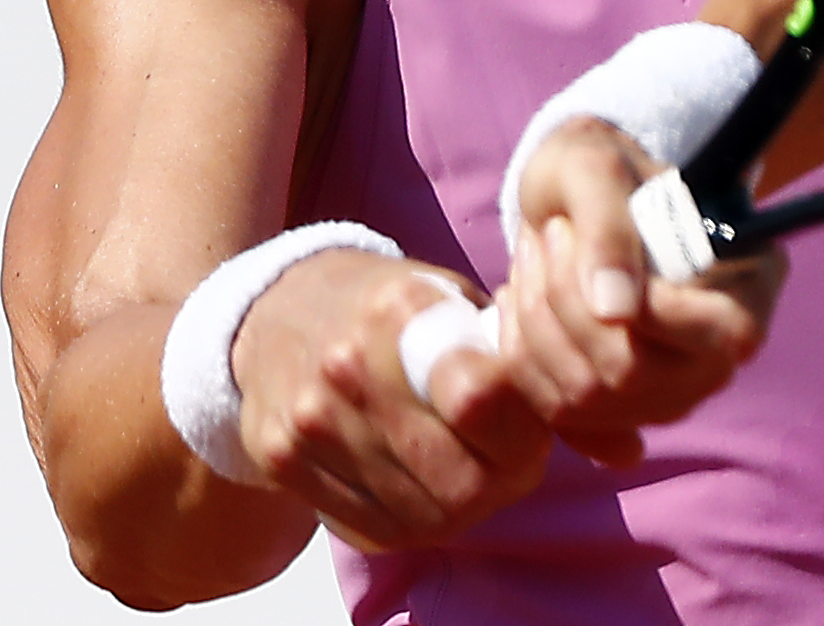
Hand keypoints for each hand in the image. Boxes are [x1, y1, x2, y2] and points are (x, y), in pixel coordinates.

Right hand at [230, 249, 551, 550]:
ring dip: (462, 505)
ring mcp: (311, 420)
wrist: (274, 310)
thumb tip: (549, 399)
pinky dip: (411, 518)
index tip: (532, 426)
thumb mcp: (446, 295)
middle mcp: (350, 366)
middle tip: (510, 461)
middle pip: (459, 478)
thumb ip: (496, 344)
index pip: (484, 398)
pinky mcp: (281, 460)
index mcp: (402, 309)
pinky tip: (419, 485)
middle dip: (501, 480)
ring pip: (422, 515)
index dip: (524, 429)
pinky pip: (374, 528)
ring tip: (467, 469)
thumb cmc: (386, 308)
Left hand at [497, 119, 786, 466]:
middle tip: (549, 235)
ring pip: (585, 396)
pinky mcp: (618, 417)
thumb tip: (615, 311)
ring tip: (533, 257)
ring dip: (535, 320)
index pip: (724, 337)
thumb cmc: (599, 170)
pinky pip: (558, 413)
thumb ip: (609, 230)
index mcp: (749, 287)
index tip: (584, 238)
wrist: (575, 198)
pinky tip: (523, 302)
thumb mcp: (596, 168)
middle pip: (632, 373)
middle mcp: (719, 356)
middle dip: (565, 300)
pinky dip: (521, 352)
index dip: (650, 306)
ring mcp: (670, 394)